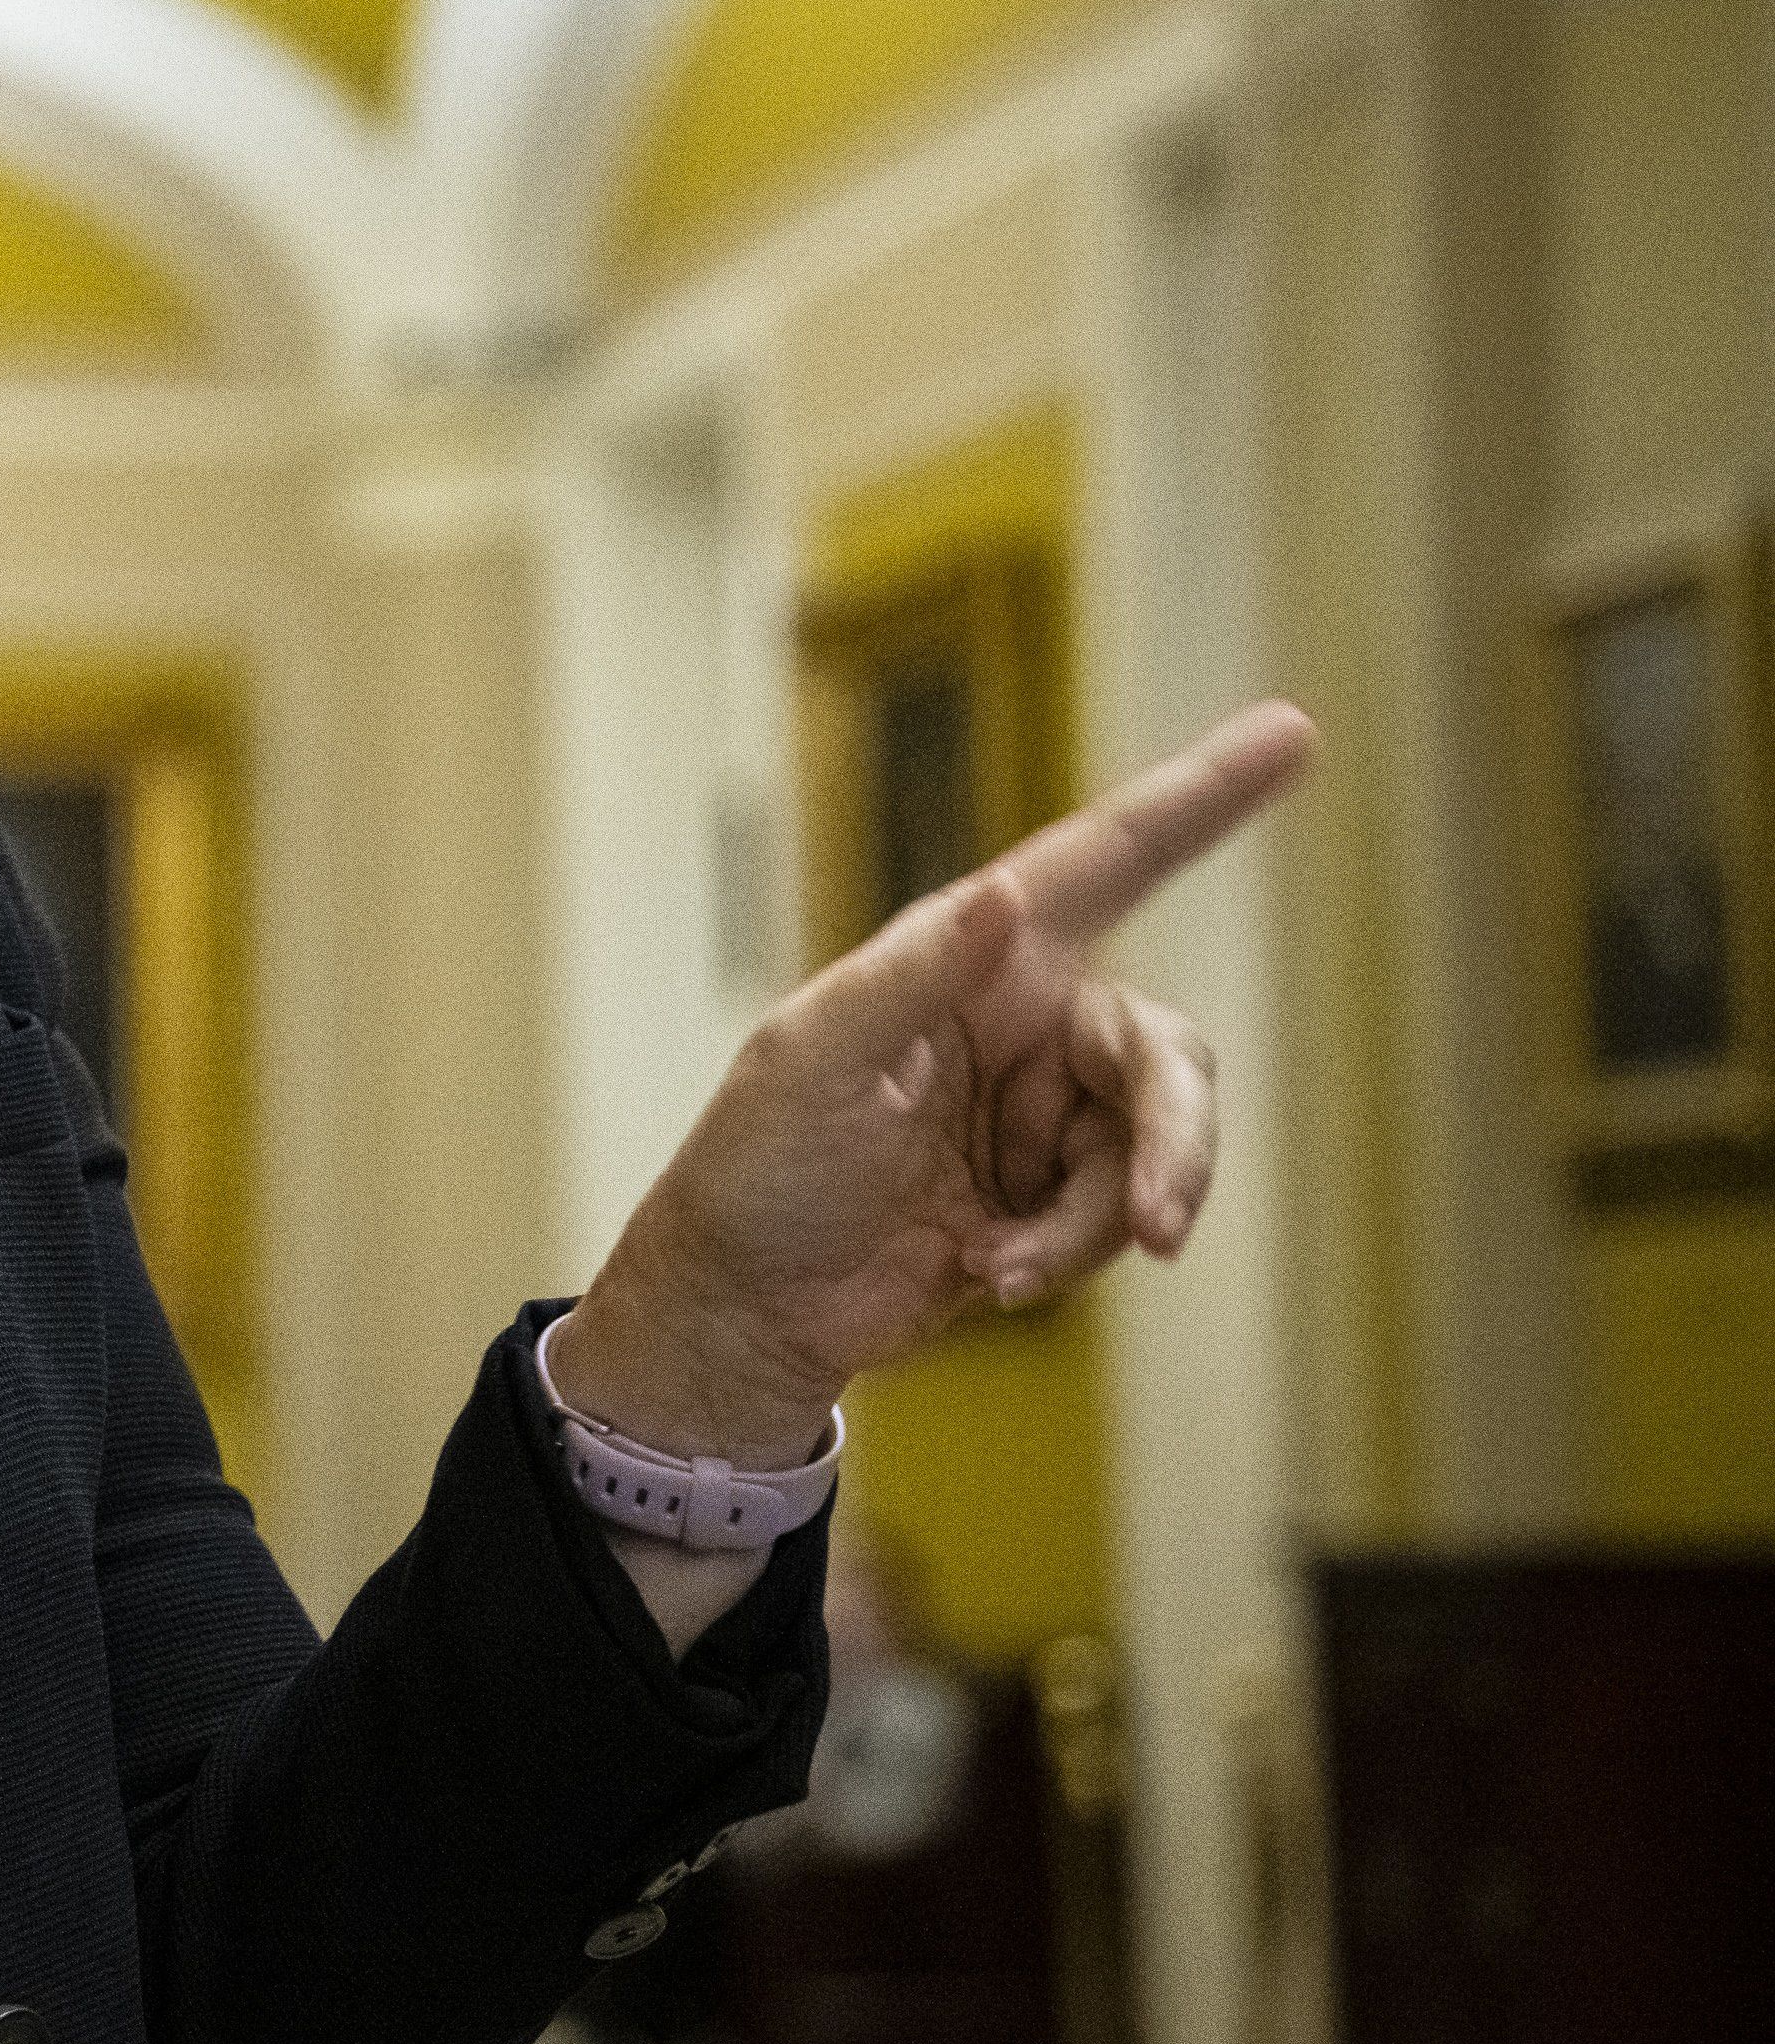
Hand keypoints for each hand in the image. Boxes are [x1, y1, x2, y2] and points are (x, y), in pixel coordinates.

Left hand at [551, 700, 1320, 1467]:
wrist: (750, 1310)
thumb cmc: (758, 1168)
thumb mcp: (811, 1063)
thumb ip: (909, 980)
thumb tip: (999, 897)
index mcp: (972, 957)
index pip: (1104, 862)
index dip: (1200, 799)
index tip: (1295, 733)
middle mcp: (1024, 1020)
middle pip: (1163, 1052)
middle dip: (1175, 1141)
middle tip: (1158, 1228)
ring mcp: (1046, 1111)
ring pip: (1155, 1147)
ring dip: (1099, 1219)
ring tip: (1003, 1268)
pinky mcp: (1055, 1196)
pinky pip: (1118, 1214)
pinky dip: (1065, 1253)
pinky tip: (987, 1274)